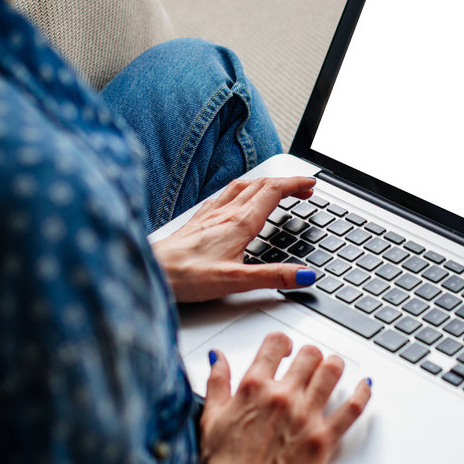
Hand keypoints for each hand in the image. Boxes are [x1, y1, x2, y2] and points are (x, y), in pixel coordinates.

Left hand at [151, 176, 318, 302]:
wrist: (151, 270)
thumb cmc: (186, 276)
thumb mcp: (236, 281)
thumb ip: (273, 277)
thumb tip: (305, 276)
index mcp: (239, 223)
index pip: (274, 191)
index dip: (296, 183)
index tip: (312, 183)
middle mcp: (224, 213)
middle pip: (261, 185)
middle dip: (286, 182)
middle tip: (303, 188)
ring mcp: (209, 215)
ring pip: (242, 186)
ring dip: (264, 183)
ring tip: (276, 188)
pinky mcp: (197, 221)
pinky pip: (224, 195)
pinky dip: (241, 191)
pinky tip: (236, 199)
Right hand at [173, 333, 370, 463]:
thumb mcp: (211, 418)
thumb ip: (217, 383)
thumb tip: (218, 358)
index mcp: (252, 388)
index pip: (275, 343)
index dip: (283, 343)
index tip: (285, 350)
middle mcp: (281, 397)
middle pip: (309, 355)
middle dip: (310, 356)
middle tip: (310, 364)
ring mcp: (305, 417)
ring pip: (332, 371)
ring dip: (335, 365)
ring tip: (334, 369)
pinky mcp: (323, 440)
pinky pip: (352, 408)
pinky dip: (362, 393)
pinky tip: (364, 386)